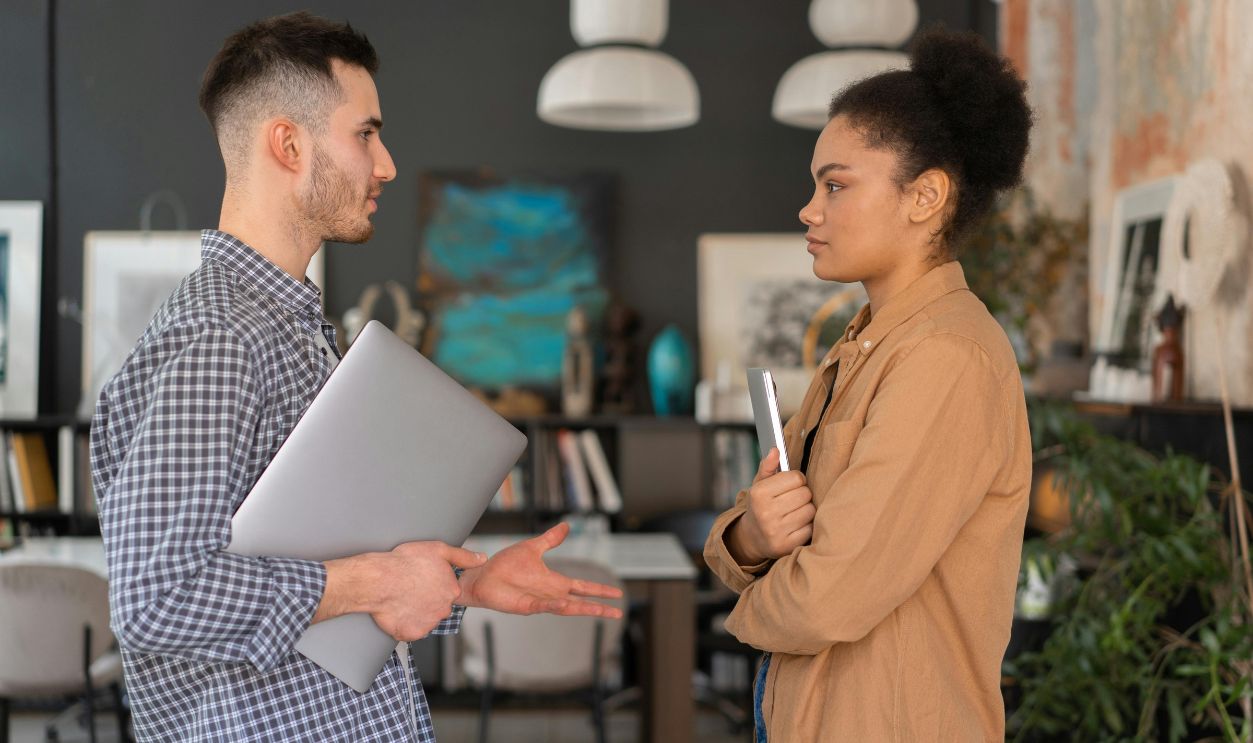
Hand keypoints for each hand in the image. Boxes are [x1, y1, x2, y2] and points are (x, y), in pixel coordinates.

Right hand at [318, 541, 487, 642]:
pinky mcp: (412, 633)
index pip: (447, 592)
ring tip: (401, 599)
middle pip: (438, 607)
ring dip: (416, 612)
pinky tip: (397, 610)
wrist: (378, 580)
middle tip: (410, 589)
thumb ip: (463, 556)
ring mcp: (429, 623)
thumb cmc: (404, 562)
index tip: (420, 580)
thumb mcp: (438, 550)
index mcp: (451, 590)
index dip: (433, 585)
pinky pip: (411, 630)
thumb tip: (482, 559)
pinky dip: (404, 623)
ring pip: (425, 619)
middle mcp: (444, 609)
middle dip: (426, 600)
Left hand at [457, 522, 623, 617]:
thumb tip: (566, 526)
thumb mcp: (533, 547)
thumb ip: (550, 539)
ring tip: (601, 612)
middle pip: (580, 602)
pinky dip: (554, 606)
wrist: (482, 575)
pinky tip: (564, 603)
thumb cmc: (504, 565)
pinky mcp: (525, 605)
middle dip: (599, 608)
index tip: (616, 593)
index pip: (582, 587)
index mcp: (553, 581)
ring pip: (566, 608)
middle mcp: (550, 593)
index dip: (599, 590)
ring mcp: (539, 601)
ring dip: (583, 609)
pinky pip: (542, 607)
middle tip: (618, 613)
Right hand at [728, 448, 814, 563]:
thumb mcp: (759, 485)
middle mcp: (766, 512)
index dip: (797, 480)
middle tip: (793, 500)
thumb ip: (768, 467)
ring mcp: (776, 531)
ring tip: (794, 512)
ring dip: (806, 510)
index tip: (790, 485)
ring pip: (810, 511)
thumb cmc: (761, 506)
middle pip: (805, 494)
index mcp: (759, 494)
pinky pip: (810, 529)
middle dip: (802, 495)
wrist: (752, 538)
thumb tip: (776, 450)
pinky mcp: (786, 546)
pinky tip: (795, 526)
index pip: (796, 478)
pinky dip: (806, 526)